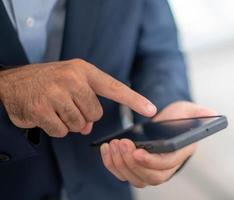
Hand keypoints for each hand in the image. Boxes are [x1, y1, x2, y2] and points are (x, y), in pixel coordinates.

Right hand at [0, 59, 155, 136]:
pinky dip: (55, 128)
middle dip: (83, 116)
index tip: (151, 109)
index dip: (134, 100)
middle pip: (95, 114)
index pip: (115, 88)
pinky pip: (61, 131)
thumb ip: (87, 103)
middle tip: (67, 105)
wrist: (14, 82)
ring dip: (69, 123)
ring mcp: (56, 93)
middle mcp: (72, 79)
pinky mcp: (42, 109)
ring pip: (78, 124)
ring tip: (55, 108)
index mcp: (85, 71)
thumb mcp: (72, 84)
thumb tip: (87, 128)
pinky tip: (46, 115)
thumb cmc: (50, 82)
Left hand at [100, 101, 216, 187]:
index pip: (166, 165)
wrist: (166, 124)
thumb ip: (200, 112)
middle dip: (132, 162)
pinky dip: (111, 164)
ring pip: (133, 178)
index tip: (137, 150)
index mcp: (179, 155)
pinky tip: (106, 148)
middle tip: (121, 143)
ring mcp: (149, 170)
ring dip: (120, 163)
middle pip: (148, 177)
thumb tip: (212, 114)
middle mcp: (165, 168)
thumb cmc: (179, 118)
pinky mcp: (136, 168)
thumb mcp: (190, 111)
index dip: (151, 161)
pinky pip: (122, 173)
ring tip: (113, 144)